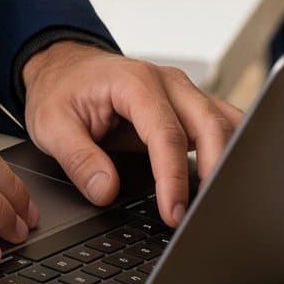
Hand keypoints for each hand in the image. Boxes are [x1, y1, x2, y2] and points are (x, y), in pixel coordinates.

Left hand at [20, 40, 240, 227]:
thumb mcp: (51, 124)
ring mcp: (183, 93)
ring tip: (221, 203)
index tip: (173, 213)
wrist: (64, 67)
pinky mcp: (189, 107)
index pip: (166, 134)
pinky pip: (223, 124)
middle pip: (210, 125)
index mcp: (134, 83)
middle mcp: (167, 83)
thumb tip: (107, 191)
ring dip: (230, 160)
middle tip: (203, 215)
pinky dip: (232, 150)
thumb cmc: (60, 90)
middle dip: (214, 172)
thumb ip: (79, 158)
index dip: (173, 178)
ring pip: (226, 123)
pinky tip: (229, 179)